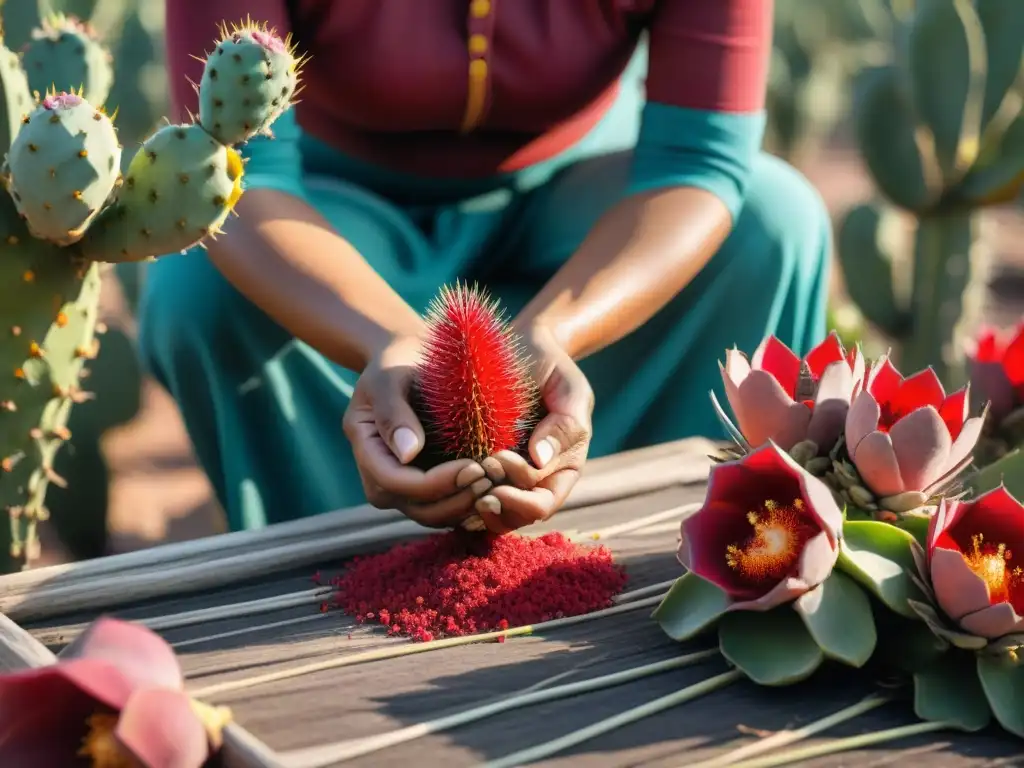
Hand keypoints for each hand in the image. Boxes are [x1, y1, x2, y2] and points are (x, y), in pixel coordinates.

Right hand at [342, 335, 493, 526]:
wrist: (408, 361)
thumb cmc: (398, 363)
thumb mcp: (389, 378)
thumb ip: (394, 412)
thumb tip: (407, 453)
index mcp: (365, 449)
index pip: (395, 483)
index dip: (434, 483)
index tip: (474, 466)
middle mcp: (379, 477)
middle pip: (415, 507)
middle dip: (455, 498)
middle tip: (492, 477)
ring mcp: (401, 487)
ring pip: (432, 515)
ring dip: (465, 505)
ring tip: (497, 483)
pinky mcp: (424, 488)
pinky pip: (446, 509)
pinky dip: (469, 504)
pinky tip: (495, 488)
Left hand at [473, 326, 593, 533]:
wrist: (524, 346)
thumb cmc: (551, 366)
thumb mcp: (568, 389)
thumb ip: (565, 425)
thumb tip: (540, 461)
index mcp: (563, 468)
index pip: (543, 503)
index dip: (520, 497)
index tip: (496, 464)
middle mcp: (538, 481)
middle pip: (517, 517)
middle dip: (498, 503)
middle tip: (476, 477)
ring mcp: (510, 478)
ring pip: (495, 515)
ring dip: (477, 508)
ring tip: (462, 486)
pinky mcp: (484, 468)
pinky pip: (474, 498)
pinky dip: (463, 499)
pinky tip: (448, 486)